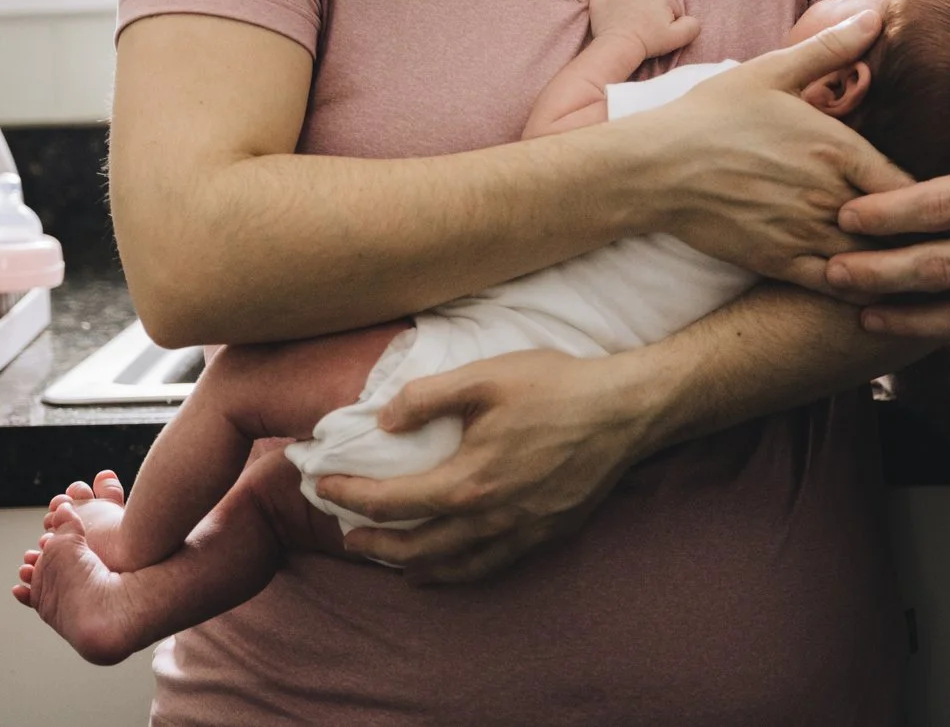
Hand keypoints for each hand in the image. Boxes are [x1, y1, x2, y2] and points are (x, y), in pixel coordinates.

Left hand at [313, 347, 664, 582]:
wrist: (627, 410)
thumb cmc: (557, 387)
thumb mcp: (486, 376)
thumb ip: (427, 398)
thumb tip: (382, 422)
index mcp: (468, 480)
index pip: (391, 501)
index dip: (350, 497)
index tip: (322, 487)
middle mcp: (490, 518)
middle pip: (416, 547)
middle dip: (373, 544)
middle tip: (346, 536)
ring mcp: (521, 531)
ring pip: (454, 566)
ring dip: (413, 566)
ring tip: (391, 562)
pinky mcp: (548, 533)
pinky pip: (492, 566)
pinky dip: (461, 572)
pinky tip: (452, 566)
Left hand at [587, 0, 699, 58]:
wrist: (619, 46)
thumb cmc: (649, 42)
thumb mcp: (679, 37)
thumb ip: (692, 25)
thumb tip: (691, 20)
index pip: (669, 7)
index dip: (667, 22)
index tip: (659, 33)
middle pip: (648, 0)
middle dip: (648, 13)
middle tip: (644, 31)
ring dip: (629, 7)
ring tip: (627, 25)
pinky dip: (607, 1)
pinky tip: (609, 12)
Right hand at [640, 11, 915, 291]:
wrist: (655, 168)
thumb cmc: (711, 114)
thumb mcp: (771, 71)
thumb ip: (830, 48)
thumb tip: (875, 15)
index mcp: (836, 148)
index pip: (910, 183)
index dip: (933, 195)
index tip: (943, 197)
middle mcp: (828, 195)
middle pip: (900, 226)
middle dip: (922, 232)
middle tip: (942, 237)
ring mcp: (805, 233)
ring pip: (874, 261)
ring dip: (897, 262)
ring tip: (916, 265)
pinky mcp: (779, 263)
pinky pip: (836, 286)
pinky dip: (861, 287)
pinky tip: (873, 285)